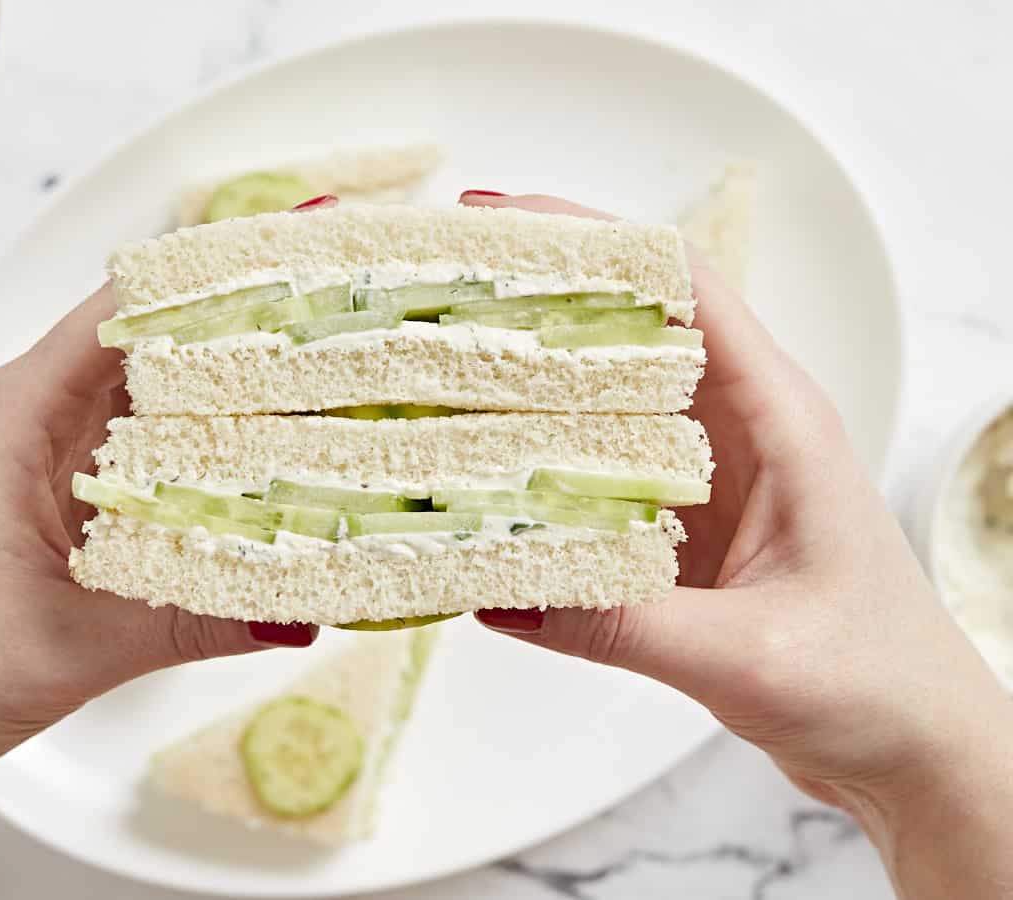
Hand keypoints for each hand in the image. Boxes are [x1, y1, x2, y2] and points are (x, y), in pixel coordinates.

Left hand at [0, 195, 340, 895]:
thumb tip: (304, 612)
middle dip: (247, 338)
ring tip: (325, 396)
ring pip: (161, 401)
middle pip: (157, 346)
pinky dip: (211, 456)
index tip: (295, 272)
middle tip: (337, 340)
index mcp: (20, 413)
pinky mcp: (76, 494)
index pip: (126, 307)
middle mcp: (40, 416)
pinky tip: (270, 471)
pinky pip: (157, 454)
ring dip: (234, 398)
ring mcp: (59, 453)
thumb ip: (199, 622)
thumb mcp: (81, 642)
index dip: (214, 283)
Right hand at [463, 192, 1012, 896]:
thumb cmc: (874, 685)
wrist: (912, 748)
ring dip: (526, 381)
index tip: (499, 221)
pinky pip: (595, 472)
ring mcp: (704, 475)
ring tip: (435, 370)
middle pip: (626, 327)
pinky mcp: (679, 524)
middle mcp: (738, 428)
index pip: (681, 285)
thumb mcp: (746, 654)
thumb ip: (621, 624)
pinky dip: (537, 463)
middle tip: (436, 289)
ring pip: (603, 399)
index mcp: (778, 417)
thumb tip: (498, 594)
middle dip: (533, 299)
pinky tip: (479, 477)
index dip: (589, 239)